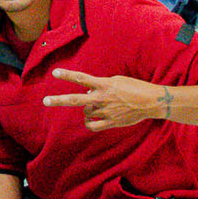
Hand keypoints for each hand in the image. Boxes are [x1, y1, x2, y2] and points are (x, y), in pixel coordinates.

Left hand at [43, 68, 168, 129]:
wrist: (151, 102)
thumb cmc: (134, 88)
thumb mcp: (116, 81)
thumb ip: (100, 86)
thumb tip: (87, 94)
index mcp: (104, 85)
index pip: (81, 78)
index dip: (67, 75)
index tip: (54, 72)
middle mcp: (102, 98)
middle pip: (75, 100)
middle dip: (59, 100)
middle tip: (45, 101)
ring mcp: (105, 111)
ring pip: (86, 112)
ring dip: (88, 109)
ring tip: (99, 106)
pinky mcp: (111, 122)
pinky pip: (92, 126)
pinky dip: (88, 123)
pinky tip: (90, 120)